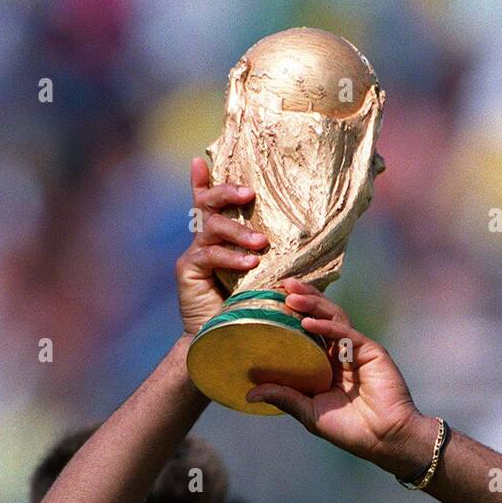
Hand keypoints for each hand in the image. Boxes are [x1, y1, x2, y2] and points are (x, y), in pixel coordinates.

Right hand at [176, 158, 268, 335]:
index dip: (202, 181)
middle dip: (226, 192)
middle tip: (249, 193)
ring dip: (237, 230)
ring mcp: (194, 255)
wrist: (228, 343)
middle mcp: (203, 241)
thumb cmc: (253, 309)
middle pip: (207, 204)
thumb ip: (279, 257)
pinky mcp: (188, 272)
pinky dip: (230, 257)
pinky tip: (249, 263)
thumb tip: (313, 240)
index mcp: (219, 239)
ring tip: (261, 243)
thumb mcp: (268, 278)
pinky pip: (209, 255)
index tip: (200, 159)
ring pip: (210, 227)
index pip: (209, 203)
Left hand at [245, 280, 437, 477]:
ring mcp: (356, 350)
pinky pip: (345, 334)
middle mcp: (340, 352)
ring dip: (312, 304)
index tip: (270, 301)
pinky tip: (307, 323)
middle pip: (321, 316)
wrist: (384, 439)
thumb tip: (249, 393)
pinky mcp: (370, 352)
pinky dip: (326, 327)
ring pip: (334, 317)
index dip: (291, 314)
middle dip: (302, 298)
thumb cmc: (350, 430)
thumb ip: (284, 397)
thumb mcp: (309, 412)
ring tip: (290, 296)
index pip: (307, 330)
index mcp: (326, 364)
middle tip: (281, 284)